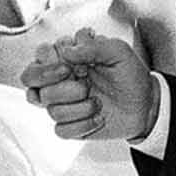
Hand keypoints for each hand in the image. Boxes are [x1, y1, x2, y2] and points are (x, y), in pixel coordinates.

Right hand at [21, 29, 158, 141]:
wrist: (145, 105)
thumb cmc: (130, 75)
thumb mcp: (118, 52)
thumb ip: (93, 46)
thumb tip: (66, 50)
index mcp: (67, 57)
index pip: (39, 55)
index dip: (48, 63)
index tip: (70, 67)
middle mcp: (59, 79)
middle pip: (30, 81)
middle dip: (57, 87)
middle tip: (83, 86)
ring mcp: (62, 103)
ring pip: (50, 108)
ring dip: (80, 107)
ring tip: (98, 102)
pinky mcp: (69, 125)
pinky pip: (61, 130)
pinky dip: (83, 125)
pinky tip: (98, 118)